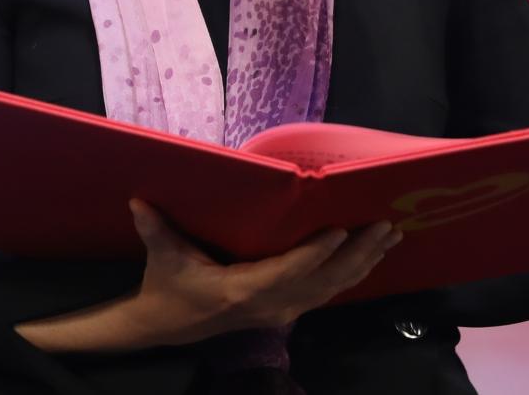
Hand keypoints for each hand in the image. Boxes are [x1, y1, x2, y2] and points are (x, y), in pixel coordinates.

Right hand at [122, 197, 402, 345]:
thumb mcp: (163, 257)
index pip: (286, 271)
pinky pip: (327, 293)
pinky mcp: (287, 310)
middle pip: (323, 282)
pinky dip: (352, 275)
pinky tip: (372, 257)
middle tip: (385, 227)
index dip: (314, 254)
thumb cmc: (169, 285)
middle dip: (357, 255)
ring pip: (332, 289)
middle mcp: (269, 304)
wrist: (170, 325)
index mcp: (241, 289)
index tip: (341, 232)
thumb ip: (156, 230)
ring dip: (363, 264)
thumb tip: (138, 202)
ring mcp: (281, 311)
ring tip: (390, 237)